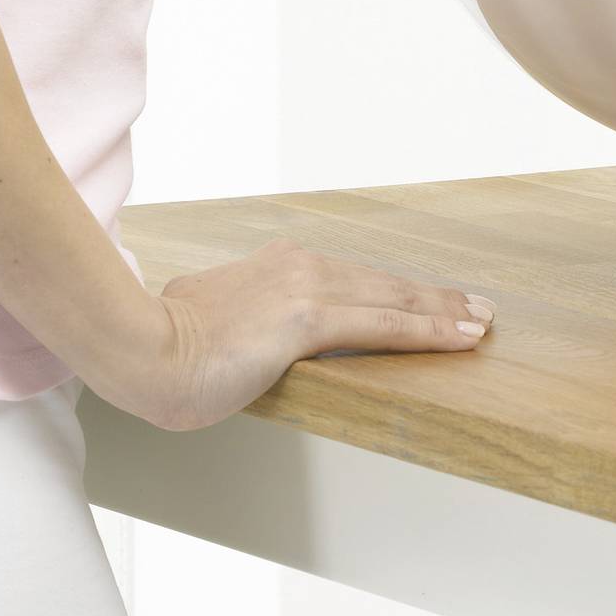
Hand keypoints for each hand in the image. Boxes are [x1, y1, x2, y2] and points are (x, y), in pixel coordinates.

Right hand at [98, 240, 495, 432]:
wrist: (135, 347)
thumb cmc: (158, 347)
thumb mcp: (208, 325)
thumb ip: (240, 324)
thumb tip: (242, 344)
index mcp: (275, 268)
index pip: (351, 281)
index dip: (396, 292)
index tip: (430, 300)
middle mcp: (297, 268)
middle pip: (381, 285)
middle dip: (433, 298)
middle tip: (476, 308)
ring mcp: (304, 288)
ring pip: (392, 301)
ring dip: (443, 312)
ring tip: (480, 323)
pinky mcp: (308, 318)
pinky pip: (385, 325)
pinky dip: (429, 330)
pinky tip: (460, 337)